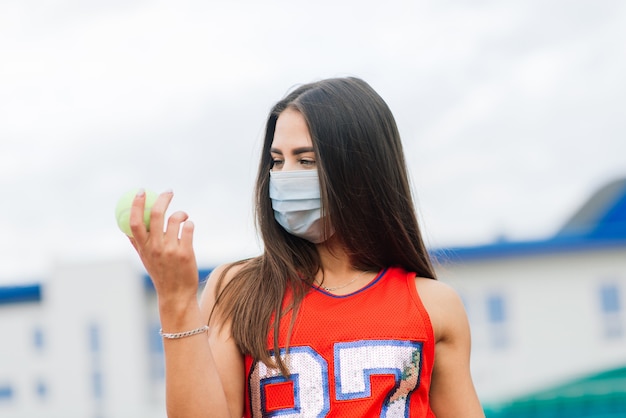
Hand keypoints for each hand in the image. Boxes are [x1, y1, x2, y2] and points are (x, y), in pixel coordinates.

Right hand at [127, 190, 198, 310]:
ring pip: (176, 219)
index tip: (141, 191)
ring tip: (184, 217)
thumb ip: (137, 243)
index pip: (134, 221)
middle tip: (169, 191)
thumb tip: (126, 229)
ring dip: (181, 213)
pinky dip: (190, 224)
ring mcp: (171, 250)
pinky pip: (189, 228)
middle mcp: (155, 247)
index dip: (136, 204)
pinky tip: (189, 228)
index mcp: (143, 247)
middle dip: (163, 198)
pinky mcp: (186, 252)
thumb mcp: (145, 259)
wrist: (176, 295)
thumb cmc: (161, 274)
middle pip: (156, 214)